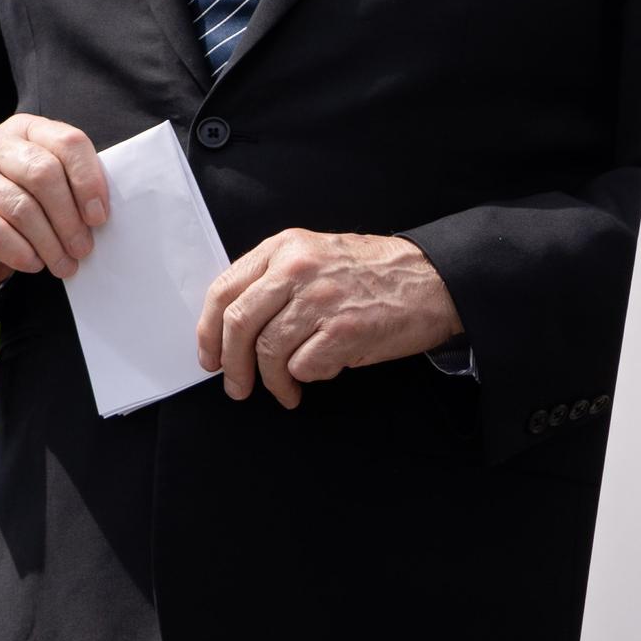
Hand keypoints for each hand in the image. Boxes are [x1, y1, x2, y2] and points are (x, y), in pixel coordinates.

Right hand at [0, 113, 108, 303]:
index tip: (99, 216)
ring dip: (50, 244)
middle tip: (83, 248)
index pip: (67, 141)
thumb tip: (99, 214)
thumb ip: (71, 186)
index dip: (89, 180)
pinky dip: (21, 254)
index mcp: (23, 130)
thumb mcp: (47, 189)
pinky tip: (33, 263)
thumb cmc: (20, 211)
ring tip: (64, 265)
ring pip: (21, 208)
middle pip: (43, 173)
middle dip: (70, 218)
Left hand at [197, 228, 458, 407]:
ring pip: (269, 351)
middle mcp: (296, 270)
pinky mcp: (346, 331)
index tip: (210, 357)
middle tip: (236, 387)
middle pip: (239, 324)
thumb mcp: (312, 255)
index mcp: (282, 249)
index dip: (208, 331)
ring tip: (285, 391)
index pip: (224, 291)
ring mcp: (321, 300)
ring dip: (272, 381)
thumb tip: (233, 329)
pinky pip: (304, 366)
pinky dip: (306, 377)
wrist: (433, 280)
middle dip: (232, 364)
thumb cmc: (371, 273)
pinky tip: (320, 373)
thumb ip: (272, 280)